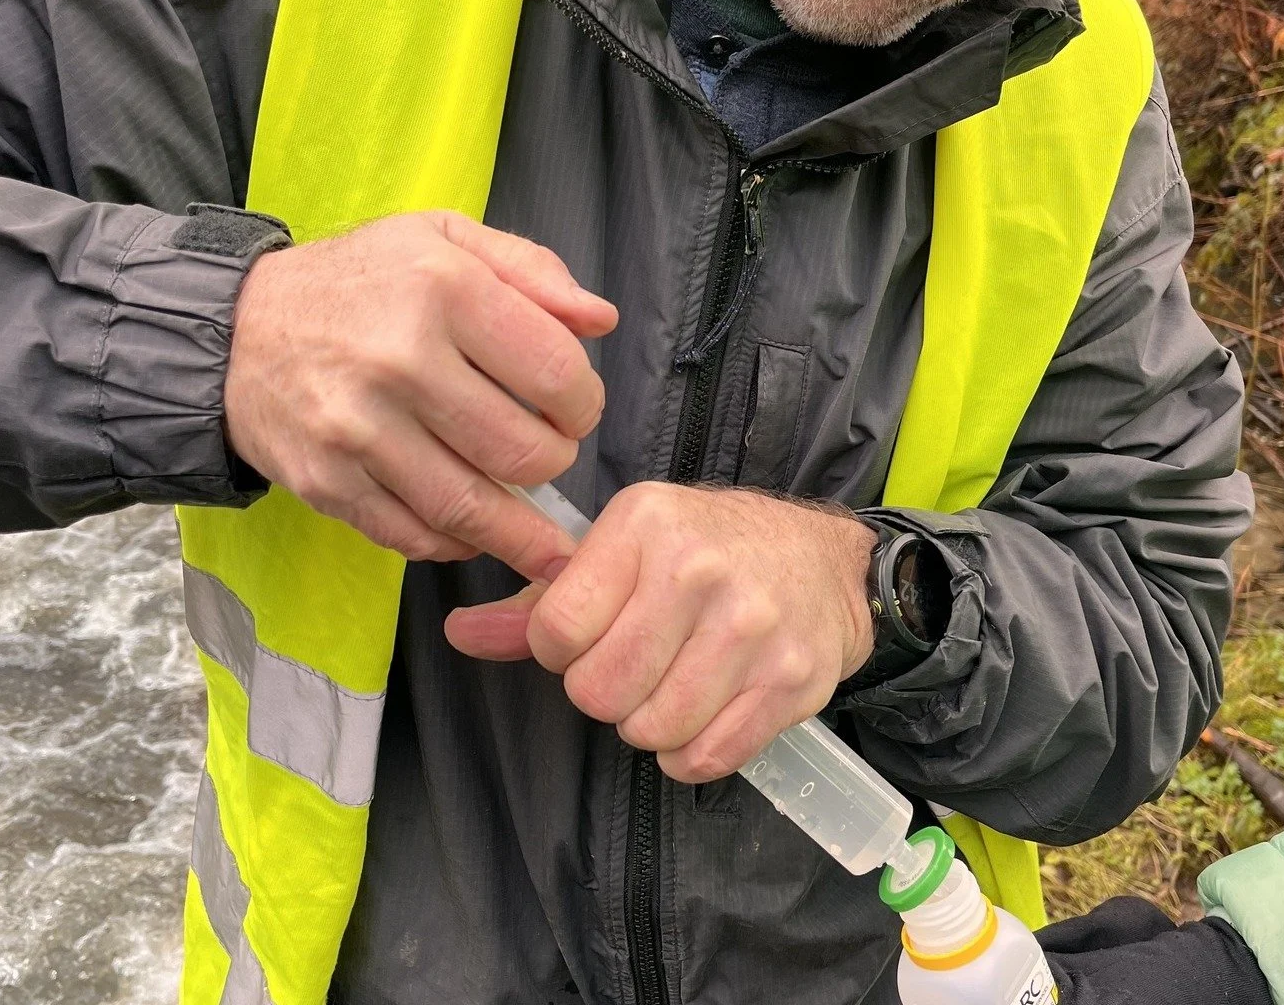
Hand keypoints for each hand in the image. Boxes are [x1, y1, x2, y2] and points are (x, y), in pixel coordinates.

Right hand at [224, 210, 617, 567]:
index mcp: (442, 288)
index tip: (575, 406)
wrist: (236, 328)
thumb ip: (533, 270)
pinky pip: (416, 536)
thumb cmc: (359, 280)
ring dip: (520, 525)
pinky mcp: (327, 483)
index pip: (555, 371)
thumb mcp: (446, 237)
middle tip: (548, 450)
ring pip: (473, 507)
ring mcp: (358, 429)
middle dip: (555, 460)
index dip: (584, 402)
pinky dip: (458, 542)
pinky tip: (474, 527)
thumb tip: (601, 320)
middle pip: (523, 450)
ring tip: (539, 522)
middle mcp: (400, 359)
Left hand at [444, 483, 876, 780]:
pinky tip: (708, 708)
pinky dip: (693, 752)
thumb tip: (460, 634)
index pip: (555, 632)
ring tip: (675, 680)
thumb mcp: (623, 548)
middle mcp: (700, 569)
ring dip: (650, 723)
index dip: (562, 650)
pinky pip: (705, 760)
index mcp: (646, 524)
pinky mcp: (790, 681)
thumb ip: (540, 599)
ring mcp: (751, 627)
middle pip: (598, 692)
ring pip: (650, 732)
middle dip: (606, 691)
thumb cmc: (707, 549)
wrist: (823, 561)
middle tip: (637, 662)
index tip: (591, 636)